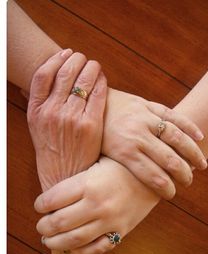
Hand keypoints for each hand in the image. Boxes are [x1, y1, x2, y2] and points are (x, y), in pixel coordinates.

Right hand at [27, 49, 106, 190]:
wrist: (65, 176)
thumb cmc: (53, 152)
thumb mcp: (37, 127)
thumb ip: (40, 104)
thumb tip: (44, 80)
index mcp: (36, 111)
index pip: (43, 74)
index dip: (56, 59)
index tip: (65, 53)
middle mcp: (52, 112)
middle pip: (65, 73)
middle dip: (77, 59)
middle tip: (83, 58)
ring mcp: (72, 118)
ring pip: (83, 80)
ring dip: (91, 67)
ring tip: (94, 66)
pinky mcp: (91, 125)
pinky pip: (98, 94)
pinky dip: (101, 82)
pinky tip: (102, 79)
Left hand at [34, 157, 158, 253]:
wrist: (154, 174)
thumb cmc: (122, 163)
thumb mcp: (98, 161)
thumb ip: (76, 176)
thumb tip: (51, 190)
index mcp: (88, 183)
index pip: (51, 199)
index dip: (40, 204)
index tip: (39, 205)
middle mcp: (97, 204)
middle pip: (58, 222)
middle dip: (43, 226)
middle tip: (40, 224)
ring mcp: (110, 220)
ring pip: (74, 239)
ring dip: (55, 242)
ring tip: (48, 239)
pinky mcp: (121, 230)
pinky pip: (96, 248)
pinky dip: (79, 251)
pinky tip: (71, 248)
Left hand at [102, 88, 206, 198]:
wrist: (88, 102)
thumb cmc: (93, 134)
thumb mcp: (97, 156)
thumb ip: (111, 173)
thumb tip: (118, 196)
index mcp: (124, 152)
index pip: (153, 176)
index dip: (167, 188)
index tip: (172, 194)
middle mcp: (137, 135)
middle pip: (169, 159)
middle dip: (183, 174)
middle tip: (188, 182)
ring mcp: (144, 118)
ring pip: (175, 137)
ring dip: (192, 152)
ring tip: (201, 164)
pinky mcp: (147, 105)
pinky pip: (172, 115)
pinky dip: (188, 126)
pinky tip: (199, 136)